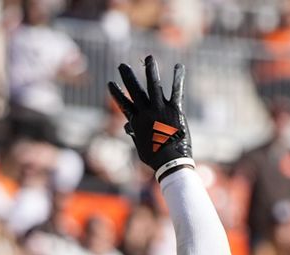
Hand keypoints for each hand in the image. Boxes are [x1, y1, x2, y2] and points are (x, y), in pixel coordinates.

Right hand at [107, 56, 192, 179]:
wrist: (170, 162)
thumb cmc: (155, 157)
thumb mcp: (140, 146)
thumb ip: (135, 134)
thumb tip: (127, 127)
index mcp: (136, 122)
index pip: (123, 104)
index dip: (117, 93)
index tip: (110, 83)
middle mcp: (146, 113)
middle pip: (135, 91)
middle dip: (127, 77)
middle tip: (122, 65)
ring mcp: (160, 110)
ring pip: (154, 86)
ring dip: (150, 71)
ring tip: (148, 58)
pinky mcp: (175, 110)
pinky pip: (176, 91)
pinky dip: (177, 78)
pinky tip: (179, 66)